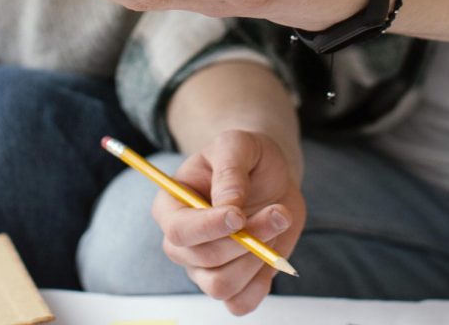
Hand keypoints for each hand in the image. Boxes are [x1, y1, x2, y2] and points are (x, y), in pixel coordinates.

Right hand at [152, 130, 304, 315]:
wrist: (270, 174)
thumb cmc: (245, 156)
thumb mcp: (237, 144)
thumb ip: (230, 170)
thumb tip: (229, 206)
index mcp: (171, 205)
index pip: (179, 230)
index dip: (209, 227)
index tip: (239, 214)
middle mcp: (182, 242)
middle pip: (204, 260)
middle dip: (246, 239)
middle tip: (277, 211)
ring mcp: (203, 267)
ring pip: (222, 285)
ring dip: (257, 258)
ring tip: (277, 222)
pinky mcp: (230, 283)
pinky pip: (239, 303)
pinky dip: (260, 283)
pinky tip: (271, 251)